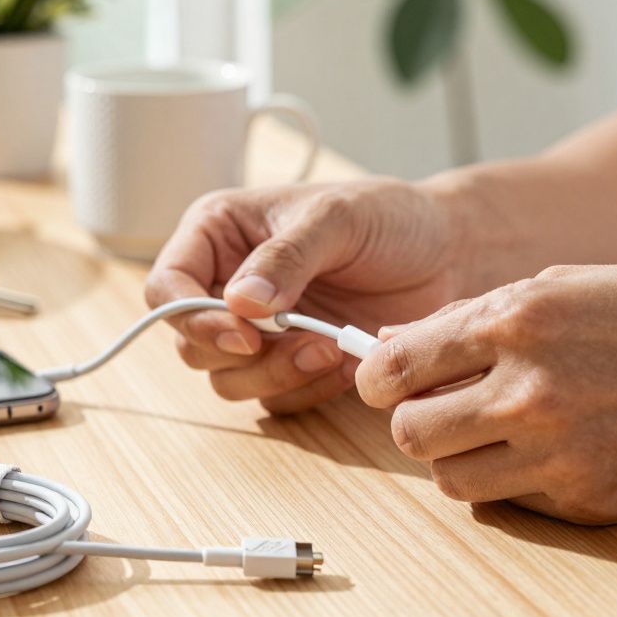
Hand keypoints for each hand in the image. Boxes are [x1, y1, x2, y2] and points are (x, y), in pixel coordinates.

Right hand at [145, 179, 466, 412]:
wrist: (448, 253)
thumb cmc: (389, 217)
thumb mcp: (336, 219)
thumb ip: (285, 257)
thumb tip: (239, 302)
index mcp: (217, 234)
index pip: (167, 289)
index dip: (192, 320)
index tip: (245, 335)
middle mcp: (225, 284)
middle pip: (192, 345)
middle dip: (246, 356)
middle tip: (307, 343)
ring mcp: (256, 329)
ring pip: (229, 380)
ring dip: (276, 377)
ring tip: (331, 351)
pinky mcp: (287, 363)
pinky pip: (272, 399)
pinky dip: (304, 391)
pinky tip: (343, 363)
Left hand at [356, 264, 616, 523]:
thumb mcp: (568, 286)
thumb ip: (473, 315)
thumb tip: (391, 340)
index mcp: (517, 322)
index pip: (394, 367)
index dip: (375, 379)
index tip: (383, 383)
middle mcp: (530, 392)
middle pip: (409, 434)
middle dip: (413, 423)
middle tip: (440, 413)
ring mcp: (560, 454)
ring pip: (450, 482)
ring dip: (458, 461)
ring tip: (493, 436)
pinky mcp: (589, 501)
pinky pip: (515, 503)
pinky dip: (519, 483)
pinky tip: (556, 451)